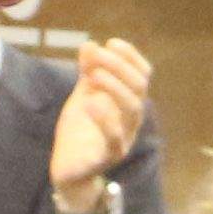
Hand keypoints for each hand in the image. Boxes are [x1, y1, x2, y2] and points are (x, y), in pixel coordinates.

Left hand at [48, 38, 151, 213]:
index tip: (111, 43)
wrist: (70, 170)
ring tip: (94, 75)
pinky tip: (89, 102)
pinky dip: (104, 118)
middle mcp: (132, 120)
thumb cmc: (82, 132)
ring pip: (132, 109)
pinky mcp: (108, 157)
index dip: (130, 57)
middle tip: (98, 56)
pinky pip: (114, 138)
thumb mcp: (83, 96)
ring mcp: (124, 138)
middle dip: (120, 66)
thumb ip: (88, 73)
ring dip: (115, 87)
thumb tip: (90, 44)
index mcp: (129, 103)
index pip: (142, 75)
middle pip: (139, 87)